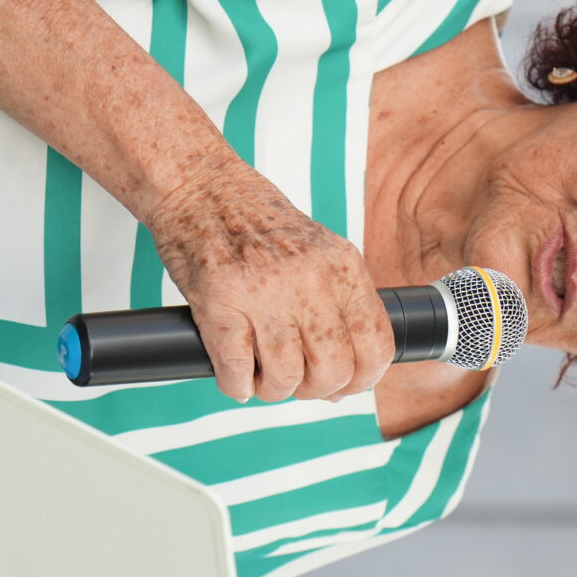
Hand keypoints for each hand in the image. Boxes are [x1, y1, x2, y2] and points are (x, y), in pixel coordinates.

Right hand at [149, 160, 394, 403]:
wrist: (199, 186)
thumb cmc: (254, 222)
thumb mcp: (317, 250)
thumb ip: (337, 301)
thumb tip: (347, 372)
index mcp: (342, 266)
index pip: (376, 344)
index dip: (363, 379)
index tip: (344, 385)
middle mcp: (310, 280)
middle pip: (333, 370)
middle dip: (316, 390)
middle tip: (298, 381)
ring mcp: (263, 294)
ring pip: (286, 377)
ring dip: (273, 389)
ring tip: (261, 375)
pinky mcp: (220, 306)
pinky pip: (237, 373)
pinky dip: (237, 385)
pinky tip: (236, 373)